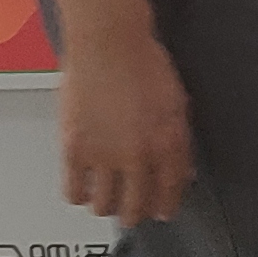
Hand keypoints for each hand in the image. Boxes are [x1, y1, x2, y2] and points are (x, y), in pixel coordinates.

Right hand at [60, 31, 194, 224]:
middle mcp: (138, 155)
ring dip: (106, 207)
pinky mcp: (75, 149)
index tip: (162, 211)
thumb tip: (183, 171)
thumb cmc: (144, 63)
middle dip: (135, 214)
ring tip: (106, 200)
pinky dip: (78, 195)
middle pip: (136, 207)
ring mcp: (104, 155)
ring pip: (104, 206)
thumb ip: (179, 142)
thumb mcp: (177, 103)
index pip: (170, 192)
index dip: (165, 206)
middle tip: (131, 212)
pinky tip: (82, 189)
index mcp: (169, 143)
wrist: (109, 42)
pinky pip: (74, 191)